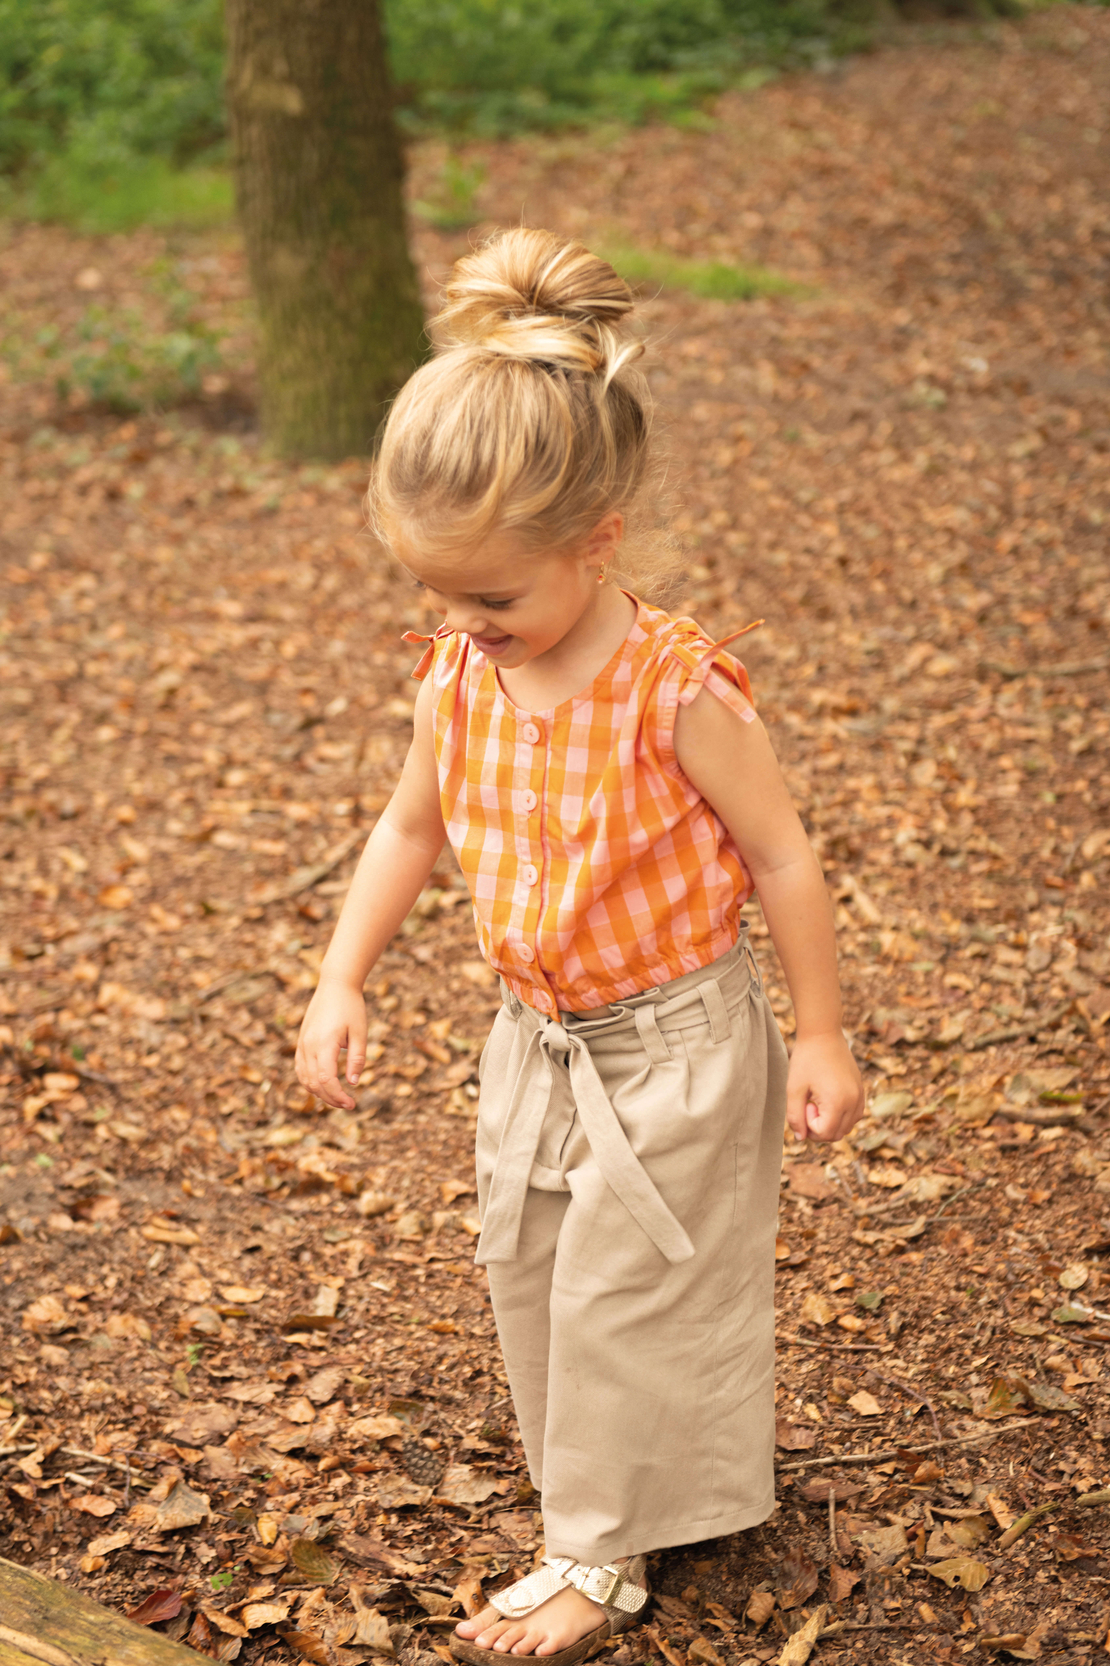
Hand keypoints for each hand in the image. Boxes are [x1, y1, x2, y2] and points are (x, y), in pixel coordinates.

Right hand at [295, 977, 367, 1110]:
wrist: (335, 985)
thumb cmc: (352, 1007)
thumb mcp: (360, 1032)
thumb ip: (357, 1059)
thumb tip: (353, 1082)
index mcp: (324, 1043)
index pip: (326, 1079)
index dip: (337, 1096)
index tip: (352, 1104)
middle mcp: (308, 1046)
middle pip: (314, 1083)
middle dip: (330, 1098)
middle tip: (349, 1104)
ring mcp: (302, 1044)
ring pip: (304, 1079)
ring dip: (319, 1093)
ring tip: (338, 1098)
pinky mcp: (301, 1042)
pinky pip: (300, 1069)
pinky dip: (310, 1081)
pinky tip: (324, 1086)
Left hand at [785, 1030, 863, 1143]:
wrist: (822, 1034)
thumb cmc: (806, 1059)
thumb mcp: (793, 1088)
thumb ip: (795, 1116)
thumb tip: (801, 1138)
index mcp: (837, 1102)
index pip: (825, 1133)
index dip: (809, 1126)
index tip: (804, 1104)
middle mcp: (853, 1101)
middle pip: (837, 1134)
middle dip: (819, 1128)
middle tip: (808, 1104)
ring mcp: (859, 1096)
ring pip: (847, 1127)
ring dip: (830, 1123)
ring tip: (817, 1101)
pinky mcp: (860, 1090)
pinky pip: (854, 1115)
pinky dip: (841, 1116)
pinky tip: (827, 1100)